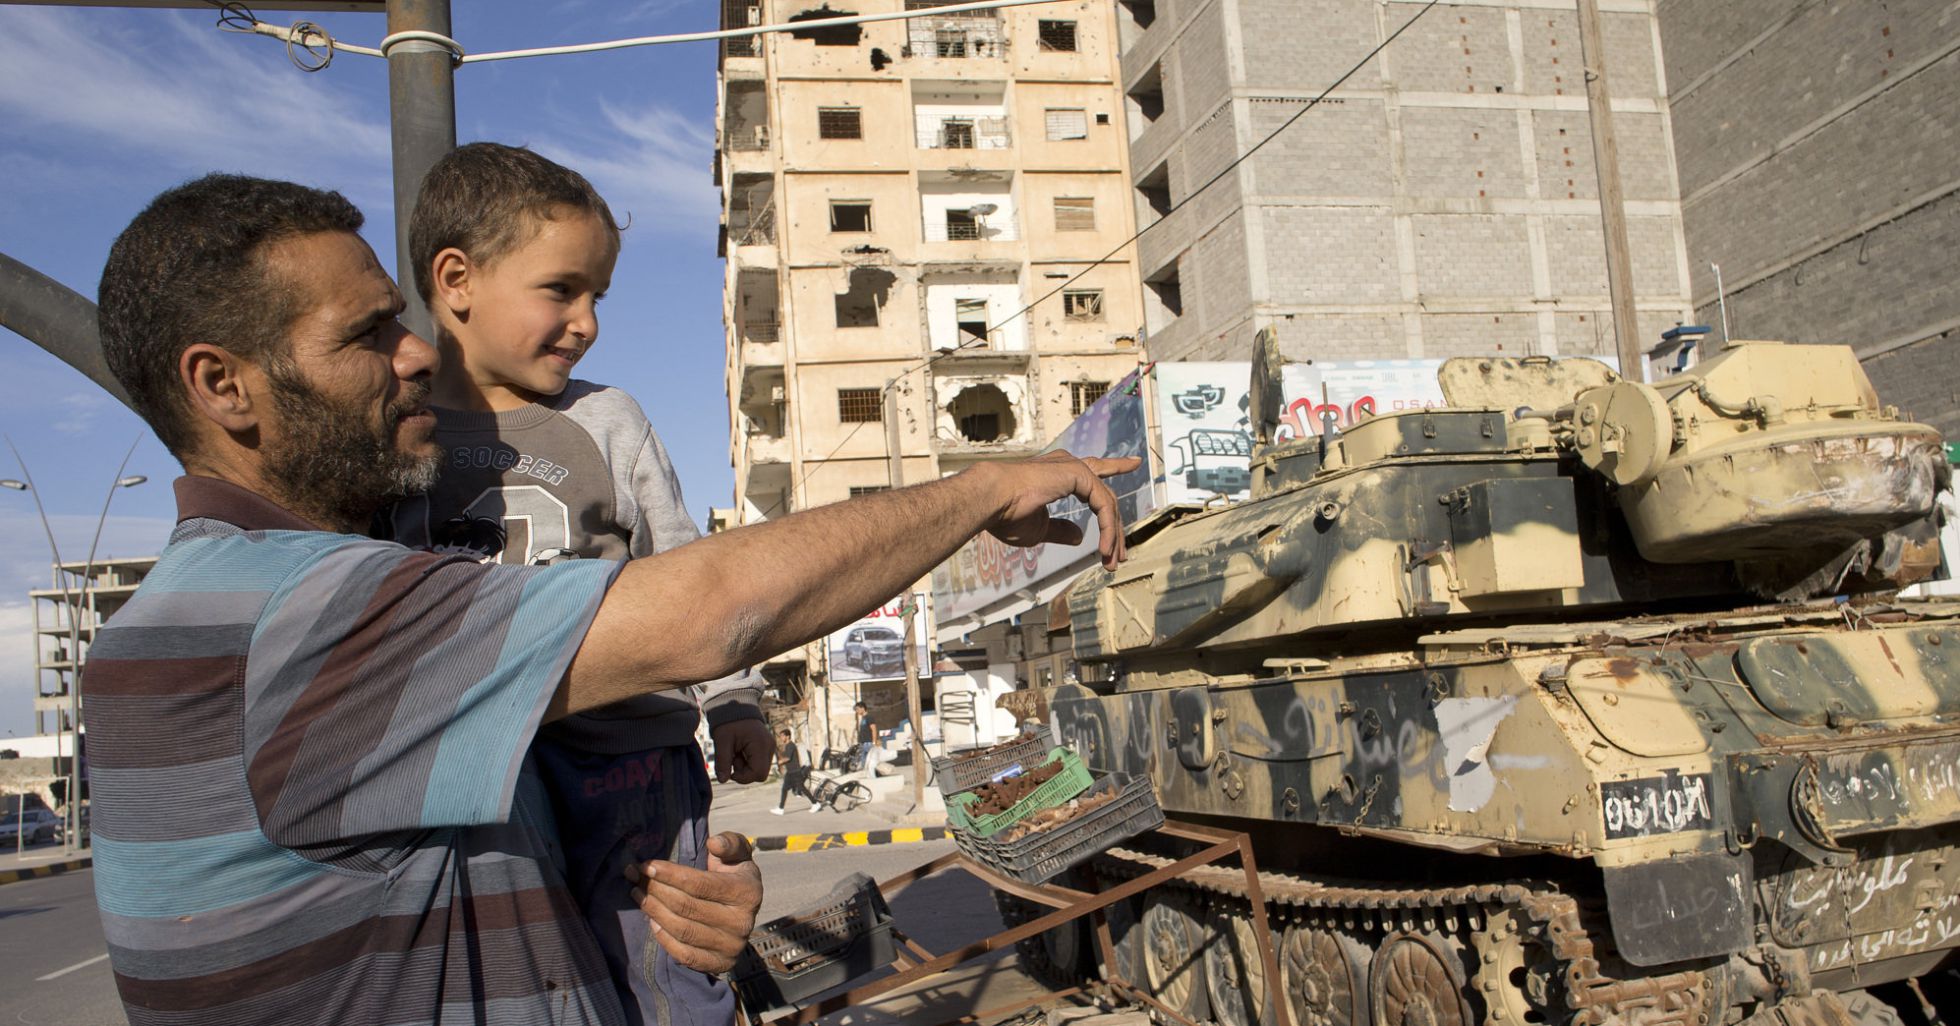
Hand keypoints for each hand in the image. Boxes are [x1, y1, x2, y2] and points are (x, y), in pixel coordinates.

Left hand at [626, 831, 762, 974]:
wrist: (744, 911)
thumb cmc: (734, 874)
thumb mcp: (738, 853)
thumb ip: (729, 842)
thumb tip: (713, 843)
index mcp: (747, 892)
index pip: (700, 884)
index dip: (670, 875)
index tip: (646, 865)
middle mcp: (742, 922)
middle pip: (686, 907)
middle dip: (655, 889)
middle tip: (634, 876)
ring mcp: (731, 946)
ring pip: (682, 930)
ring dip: (653, 911)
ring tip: (637, 894)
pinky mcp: (720, 964)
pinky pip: (684, 954)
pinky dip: (664, 937)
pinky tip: (651, 920)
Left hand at [712, 718, 775, 782]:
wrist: (736, 707)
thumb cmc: (728, 722)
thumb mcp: (722, 741)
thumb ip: (722, 762)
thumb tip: (722, 780)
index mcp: (761, 744)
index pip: (758, 773)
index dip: (743, 777)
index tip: (730, 770)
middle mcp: (769, 747)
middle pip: (760, 774)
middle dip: (744, 772)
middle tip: (733, 758)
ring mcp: (770, 747)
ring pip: (759, 769)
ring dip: (745, 766)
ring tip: (736, 752)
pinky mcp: (766, 747)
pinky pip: (759, 762)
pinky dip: (748, 761)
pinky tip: (740, 751)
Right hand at [982, 451, 1139, 569]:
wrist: (990, 500)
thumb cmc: (1005, 515)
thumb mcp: (1038, 529)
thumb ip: (1061, 531)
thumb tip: (1080, 537)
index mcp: (1058, 474)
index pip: (1093, 471)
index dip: (1114, 467)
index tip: (1134, 463)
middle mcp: (1069, 466)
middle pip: (1104, 496)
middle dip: (1114, 528)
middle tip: (1119, 555)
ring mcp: (1075, 468)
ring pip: (1107, 504)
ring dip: (1112, 536)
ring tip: (1111, 561)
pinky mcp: (1079, 474)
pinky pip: (1104, 506)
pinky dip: (1107, 529)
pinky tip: (1104, 550)